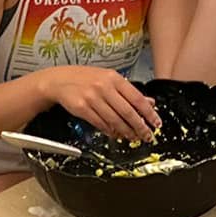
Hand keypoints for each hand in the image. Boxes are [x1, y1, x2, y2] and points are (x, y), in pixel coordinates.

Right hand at [40, 66, 160, 140]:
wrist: (59, 80)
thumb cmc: (86, 79)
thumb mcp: (109, 79)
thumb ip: (129, 92)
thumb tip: (150, 103)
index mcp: (115, 78)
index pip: (138, 98)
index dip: (149, 114)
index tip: (156, 123)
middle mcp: (104, 87)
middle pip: (128, 112)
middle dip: (140, 127)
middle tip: (146, 136)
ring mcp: (92, 97)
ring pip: (114, 120)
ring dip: (125, 132)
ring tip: (132, 137)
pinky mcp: (82, 108)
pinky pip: (100, 123)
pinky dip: (109, 131)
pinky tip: (115, 134)